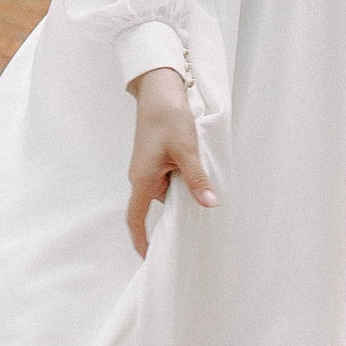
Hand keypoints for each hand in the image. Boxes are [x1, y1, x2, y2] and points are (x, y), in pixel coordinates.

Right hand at [126, 64, 214, 257]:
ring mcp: (148, 167)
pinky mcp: (155, 158)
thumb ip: (196, 179)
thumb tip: (209, 203)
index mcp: (142, 179)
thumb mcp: (186, 149)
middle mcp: (142, 176)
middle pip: (157, 205)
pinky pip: (169, 178)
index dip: (141, 240)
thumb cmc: (167, 116)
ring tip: (202, 183)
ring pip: (167, 190)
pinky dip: (182, 179)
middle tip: (198, 218)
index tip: (148, 257)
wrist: (159, 88)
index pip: (135, 218)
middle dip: (176, 211)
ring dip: (183, 190)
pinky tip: (198, 171)